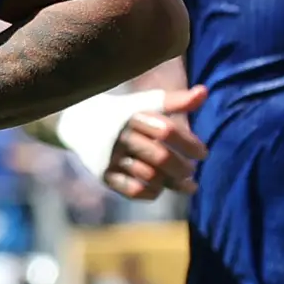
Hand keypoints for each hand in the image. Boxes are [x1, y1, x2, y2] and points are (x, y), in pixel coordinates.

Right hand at [105, 84, 207, 198]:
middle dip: (182, 168)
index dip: (189, 144)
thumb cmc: (123, 113)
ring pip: (149, 175)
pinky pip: (133, 190)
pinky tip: (160, 188)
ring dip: (171, 182)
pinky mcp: (104, 174)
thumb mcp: (147, 103)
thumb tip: (204, 92)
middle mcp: (121, 137)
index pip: (167, 131)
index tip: (202, 154)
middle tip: (191, 170)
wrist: (79, 123)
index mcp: (134, 116)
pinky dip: (151, 191)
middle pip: (160, 157)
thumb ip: (176, 101)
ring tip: (184, 182)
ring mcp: (112, 158)